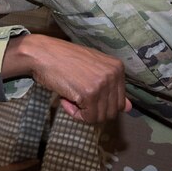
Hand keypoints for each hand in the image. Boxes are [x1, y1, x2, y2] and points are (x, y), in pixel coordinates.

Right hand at [2, 34, 128, 122]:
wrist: (43, 53)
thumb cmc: (64, 60)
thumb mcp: (93, 69)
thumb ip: (111, 88)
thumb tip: (128, 108)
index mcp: (117, 68)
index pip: (120, 101)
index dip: (101, 104)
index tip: (85, 94)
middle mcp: (114, 75)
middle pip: (112, 112)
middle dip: (93, 110)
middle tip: (76, 97)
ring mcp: (103, 84)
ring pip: (100, 117)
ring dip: (82, 113)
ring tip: (70, 96)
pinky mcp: (89, 93)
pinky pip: (87, 117)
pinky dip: (74, 113)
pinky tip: (65, 99)